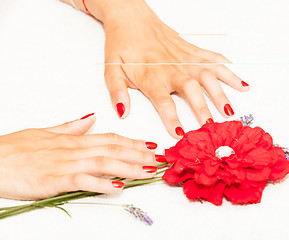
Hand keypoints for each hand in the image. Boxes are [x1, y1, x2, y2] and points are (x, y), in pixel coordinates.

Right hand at [0, 114, 160, 199]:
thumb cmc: (15, 148)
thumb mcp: (45, 132)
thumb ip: (71, 126)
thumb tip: (91, 118)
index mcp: (73, 139)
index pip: (110, 138)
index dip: (133, 141)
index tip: (150, 145)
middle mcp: (73, 149)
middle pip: (113, 148)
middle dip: (139, 153)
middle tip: (159, 158)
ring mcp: (65, 164)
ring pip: (104, 162)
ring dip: (129, 167)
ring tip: (148, 171)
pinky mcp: (54, 179)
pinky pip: (83, 180)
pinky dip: (102, 183)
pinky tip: (118, 187)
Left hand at [102, 0, 248, 138]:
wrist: (131, 17)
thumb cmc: (121, 45)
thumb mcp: (111, 69)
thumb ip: (116, 92)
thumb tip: (122, 113)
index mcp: (151, 76)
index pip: (163, 101)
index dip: (172, 118)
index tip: (180, 135)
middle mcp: (171, 68)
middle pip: (191, 89)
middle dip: (202, 108)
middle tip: (211, 125)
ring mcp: (184, 58)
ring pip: (208, 74)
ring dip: (221, 92)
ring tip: (231, 110)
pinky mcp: (192, 50)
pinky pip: (213, 58)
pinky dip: (229, 70)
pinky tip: (240, 82)